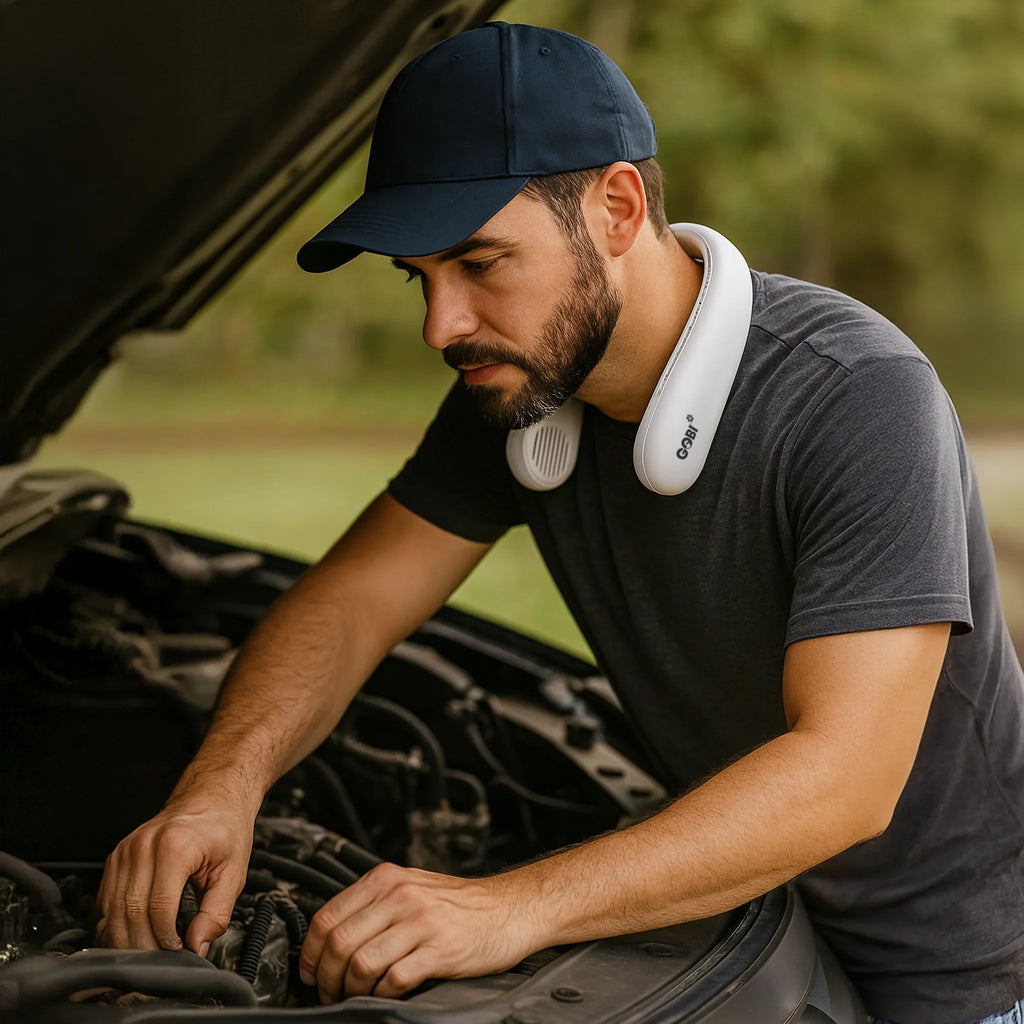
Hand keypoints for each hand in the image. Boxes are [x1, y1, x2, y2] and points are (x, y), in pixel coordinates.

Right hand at [96, 796, 253, 955]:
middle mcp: (143, 846)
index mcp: (174, 846)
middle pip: (130, 913)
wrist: (212, 797)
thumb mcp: (234, 870)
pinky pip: (105, 901)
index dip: (166, 940)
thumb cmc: (225, 828)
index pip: (159, 908)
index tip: (179, 953)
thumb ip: (217, 912)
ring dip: (126, 941)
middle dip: (145, 946)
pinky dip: (114, 925)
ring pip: (111, 911)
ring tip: (148, 954)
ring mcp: (125, 850)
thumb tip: (197, 947)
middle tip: (162, 962)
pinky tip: (131, 936)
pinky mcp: (116, 857)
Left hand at [299, 862, 541, 1002]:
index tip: (310, 972)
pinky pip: (394, 979)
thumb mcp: (411, 887)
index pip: (327, 917)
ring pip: (361, 963)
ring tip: (355, 997)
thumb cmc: (460, 904)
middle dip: (326, 978)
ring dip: (351, 990)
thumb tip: (331, 936)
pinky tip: (387, 993)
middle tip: (330, 992)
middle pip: (339, 943)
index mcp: (386, 879)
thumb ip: (374, 903)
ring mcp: (421, 922)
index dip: (310, 953)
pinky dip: (383, 994)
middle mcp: (400, 896)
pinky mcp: (440, 949)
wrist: (509, 908)